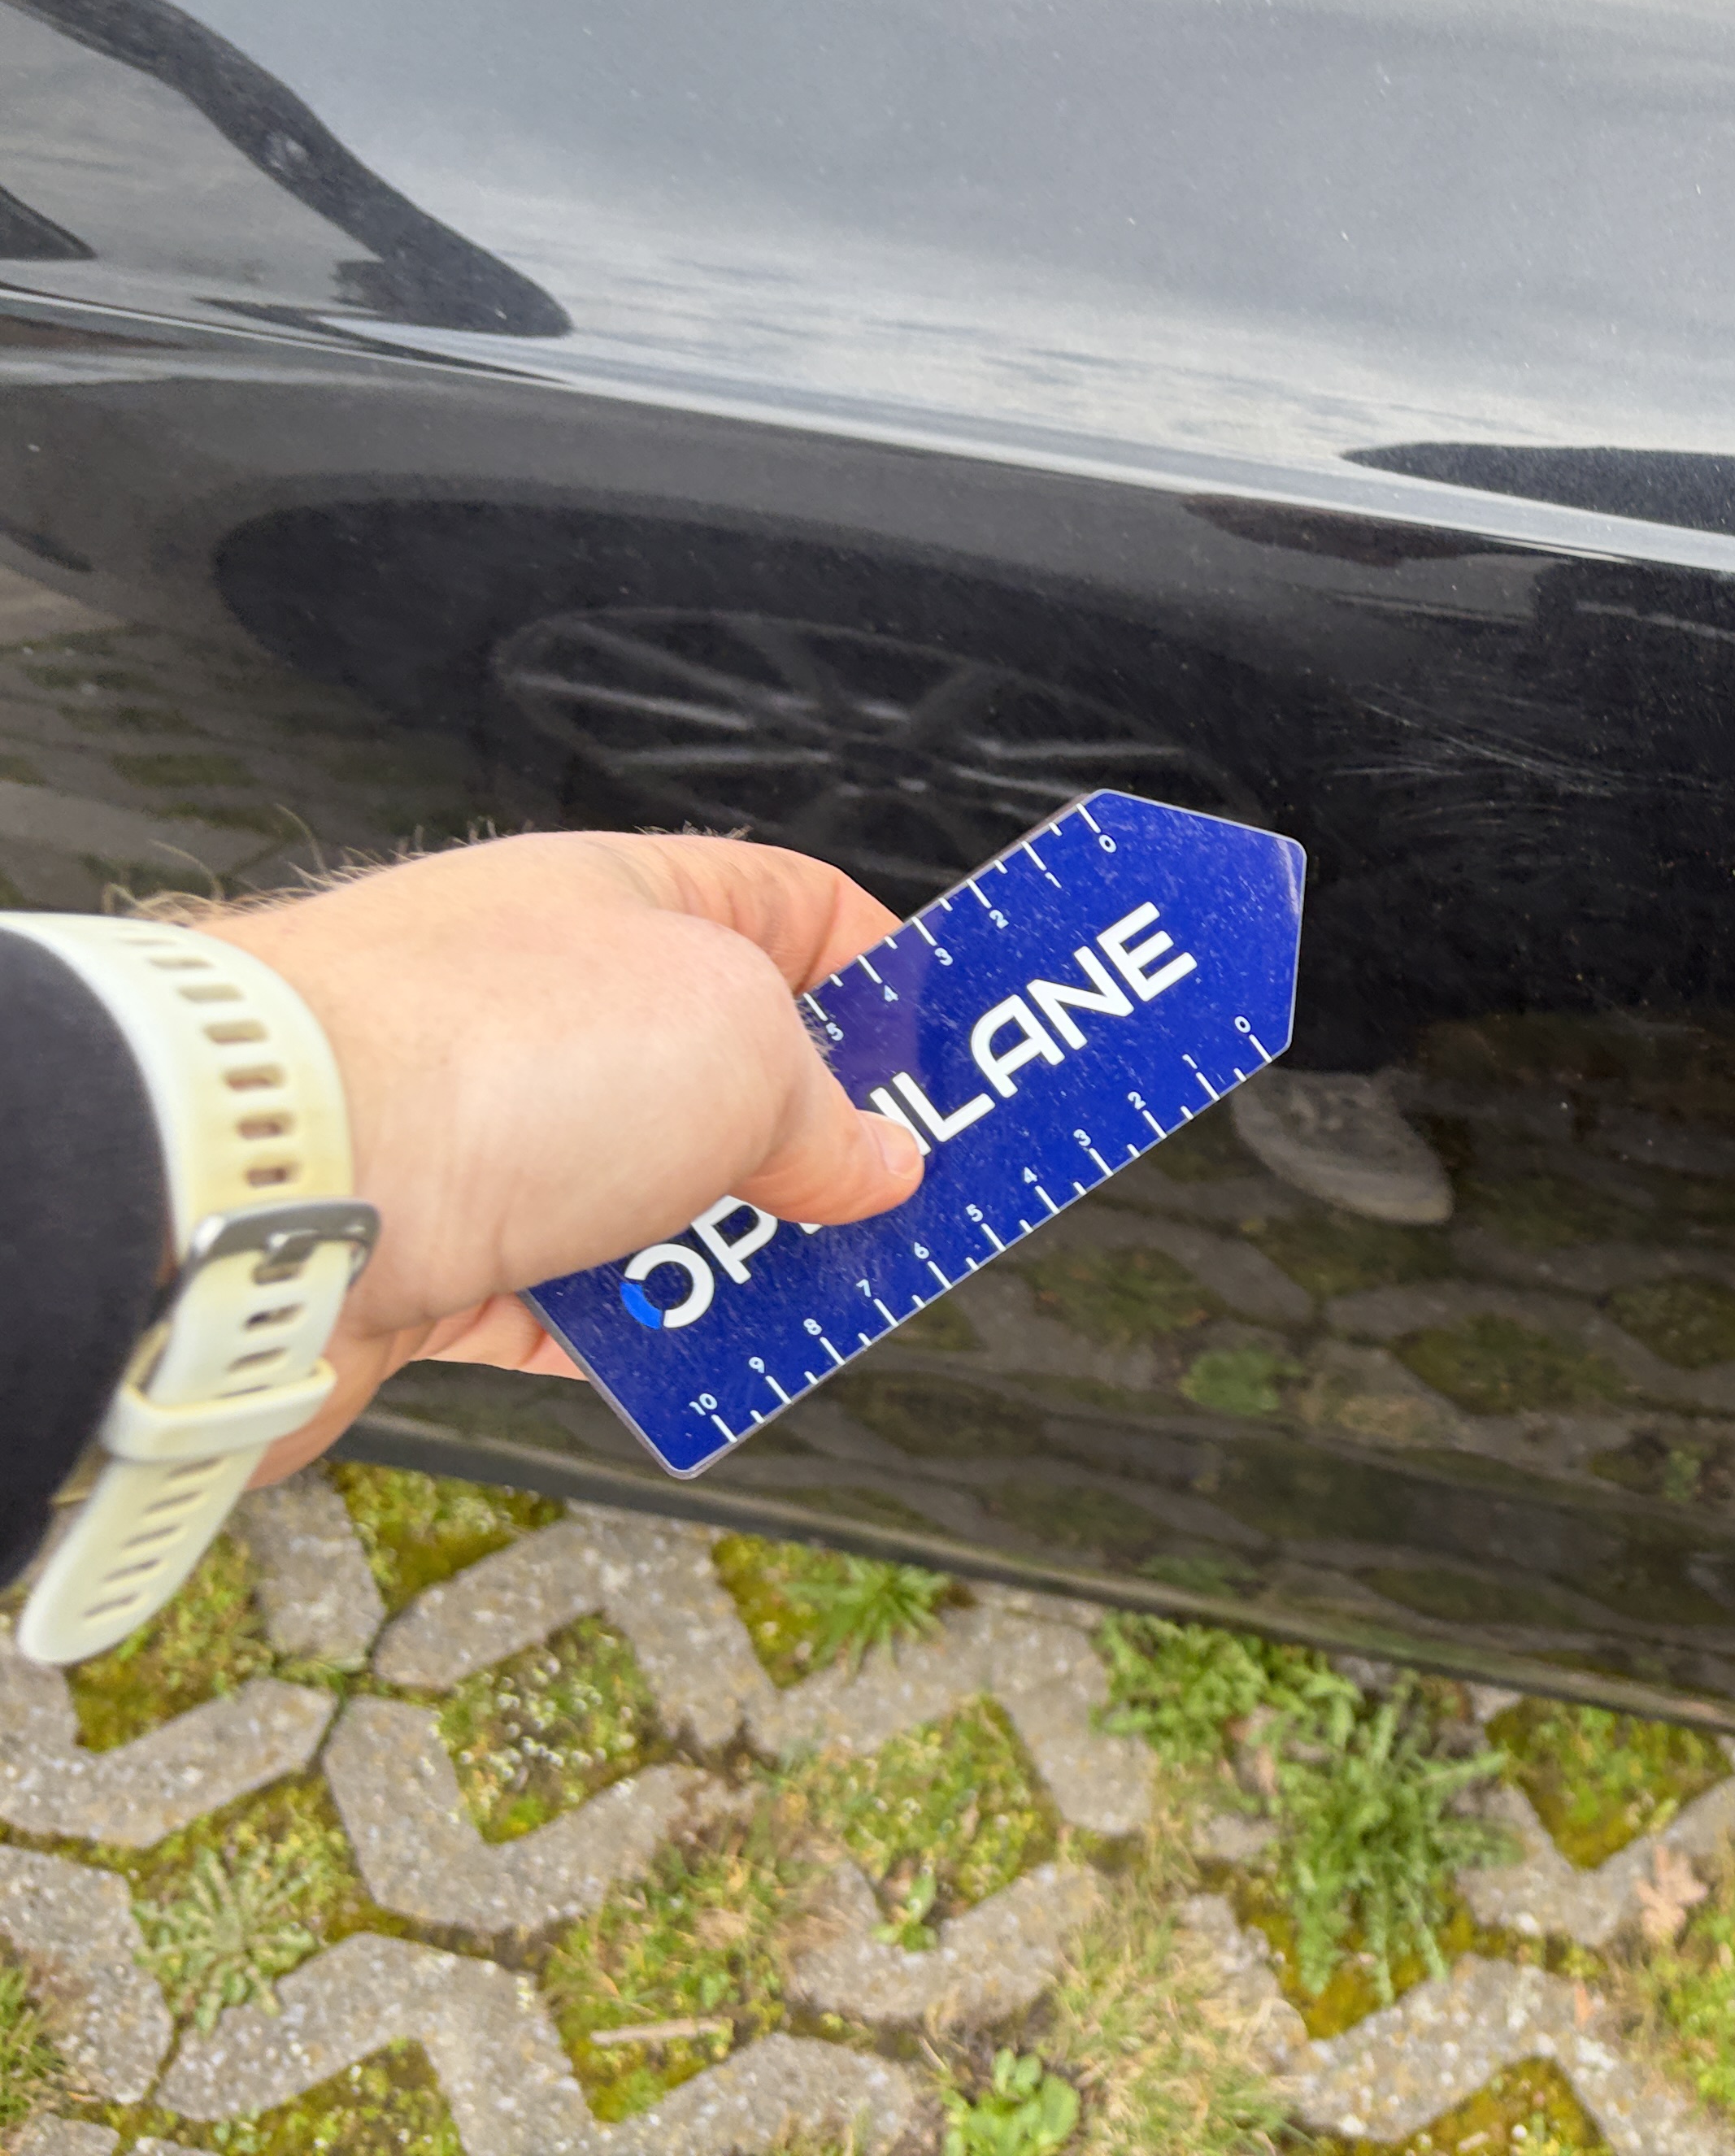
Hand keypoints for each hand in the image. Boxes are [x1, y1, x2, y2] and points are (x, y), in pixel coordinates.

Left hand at [199, 833, 924, 1482]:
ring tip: (797, 1292)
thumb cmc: (478, 1057)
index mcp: (625, 899)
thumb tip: (875, 1161)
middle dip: (818, 1141)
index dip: (887, 976)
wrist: (264, 1192)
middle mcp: (544, 997)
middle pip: (725, 1065)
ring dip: (726, 1246)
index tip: (953, 1051)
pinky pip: (562, 1296)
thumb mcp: (743, 1053)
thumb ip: (831, 1111)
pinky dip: (626, 1329)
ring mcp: (479, 1121)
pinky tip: (676, 1351)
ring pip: (649, 1190)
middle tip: (896, 1197)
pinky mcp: (423, 1247)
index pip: (793, 908)